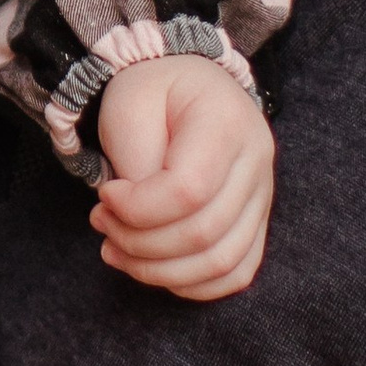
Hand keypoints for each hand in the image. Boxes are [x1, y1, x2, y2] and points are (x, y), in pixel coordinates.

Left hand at [90, 55, 272, 301]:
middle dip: (140, 242)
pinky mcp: (256, 220)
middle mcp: (257, 161)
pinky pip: (237, 272)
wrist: (183, 82)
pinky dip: (193, 283)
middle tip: (102, 223)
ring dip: (160, 270)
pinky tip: (154, 267)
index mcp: (226, 122)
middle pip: (205, 233)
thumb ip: (138, 163)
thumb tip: (137, 220)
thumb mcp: (131, 104)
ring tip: (117, 250)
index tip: (105, 195)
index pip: (189, 191)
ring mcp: (263, 194)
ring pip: (223, 262)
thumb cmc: (153, 92)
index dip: (139, 208)